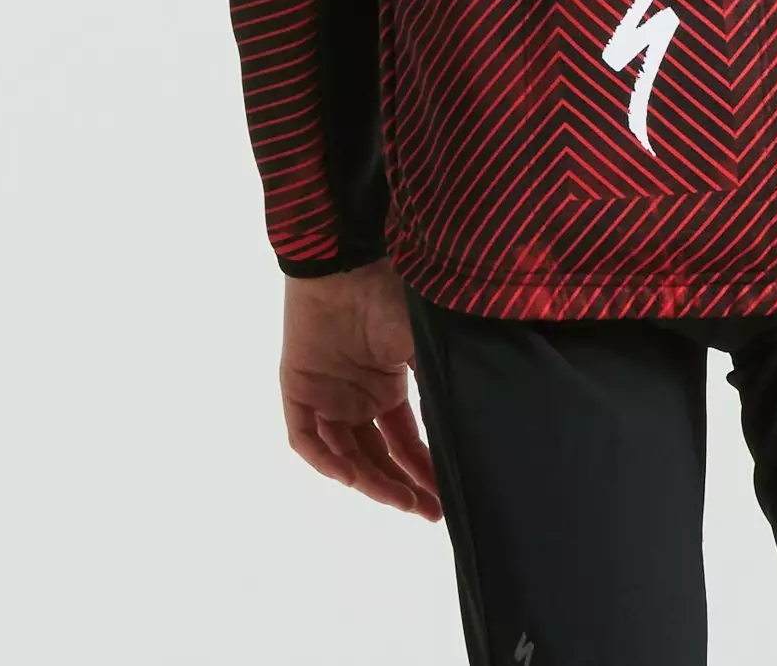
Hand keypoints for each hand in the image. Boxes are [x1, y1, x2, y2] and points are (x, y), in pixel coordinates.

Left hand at [279, 258, 441, 519]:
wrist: (348, 265)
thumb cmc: (392, 296)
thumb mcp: (427, 346)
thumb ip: (444, 386)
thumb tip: (478, 425)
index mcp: (386, 385)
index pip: (405, 441)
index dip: (423, 470)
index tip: (446, 496)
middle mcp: (356, 396)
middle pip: (378, 456)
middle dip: (403, 487)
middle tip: (429, 511)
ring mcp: (326, 395)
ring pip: (345, 454)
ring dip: (372, 481)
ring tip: (403, 501)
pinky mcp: (298, 389)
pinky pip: (306, 439)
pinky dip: (327, 460)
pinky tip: (353, 476)